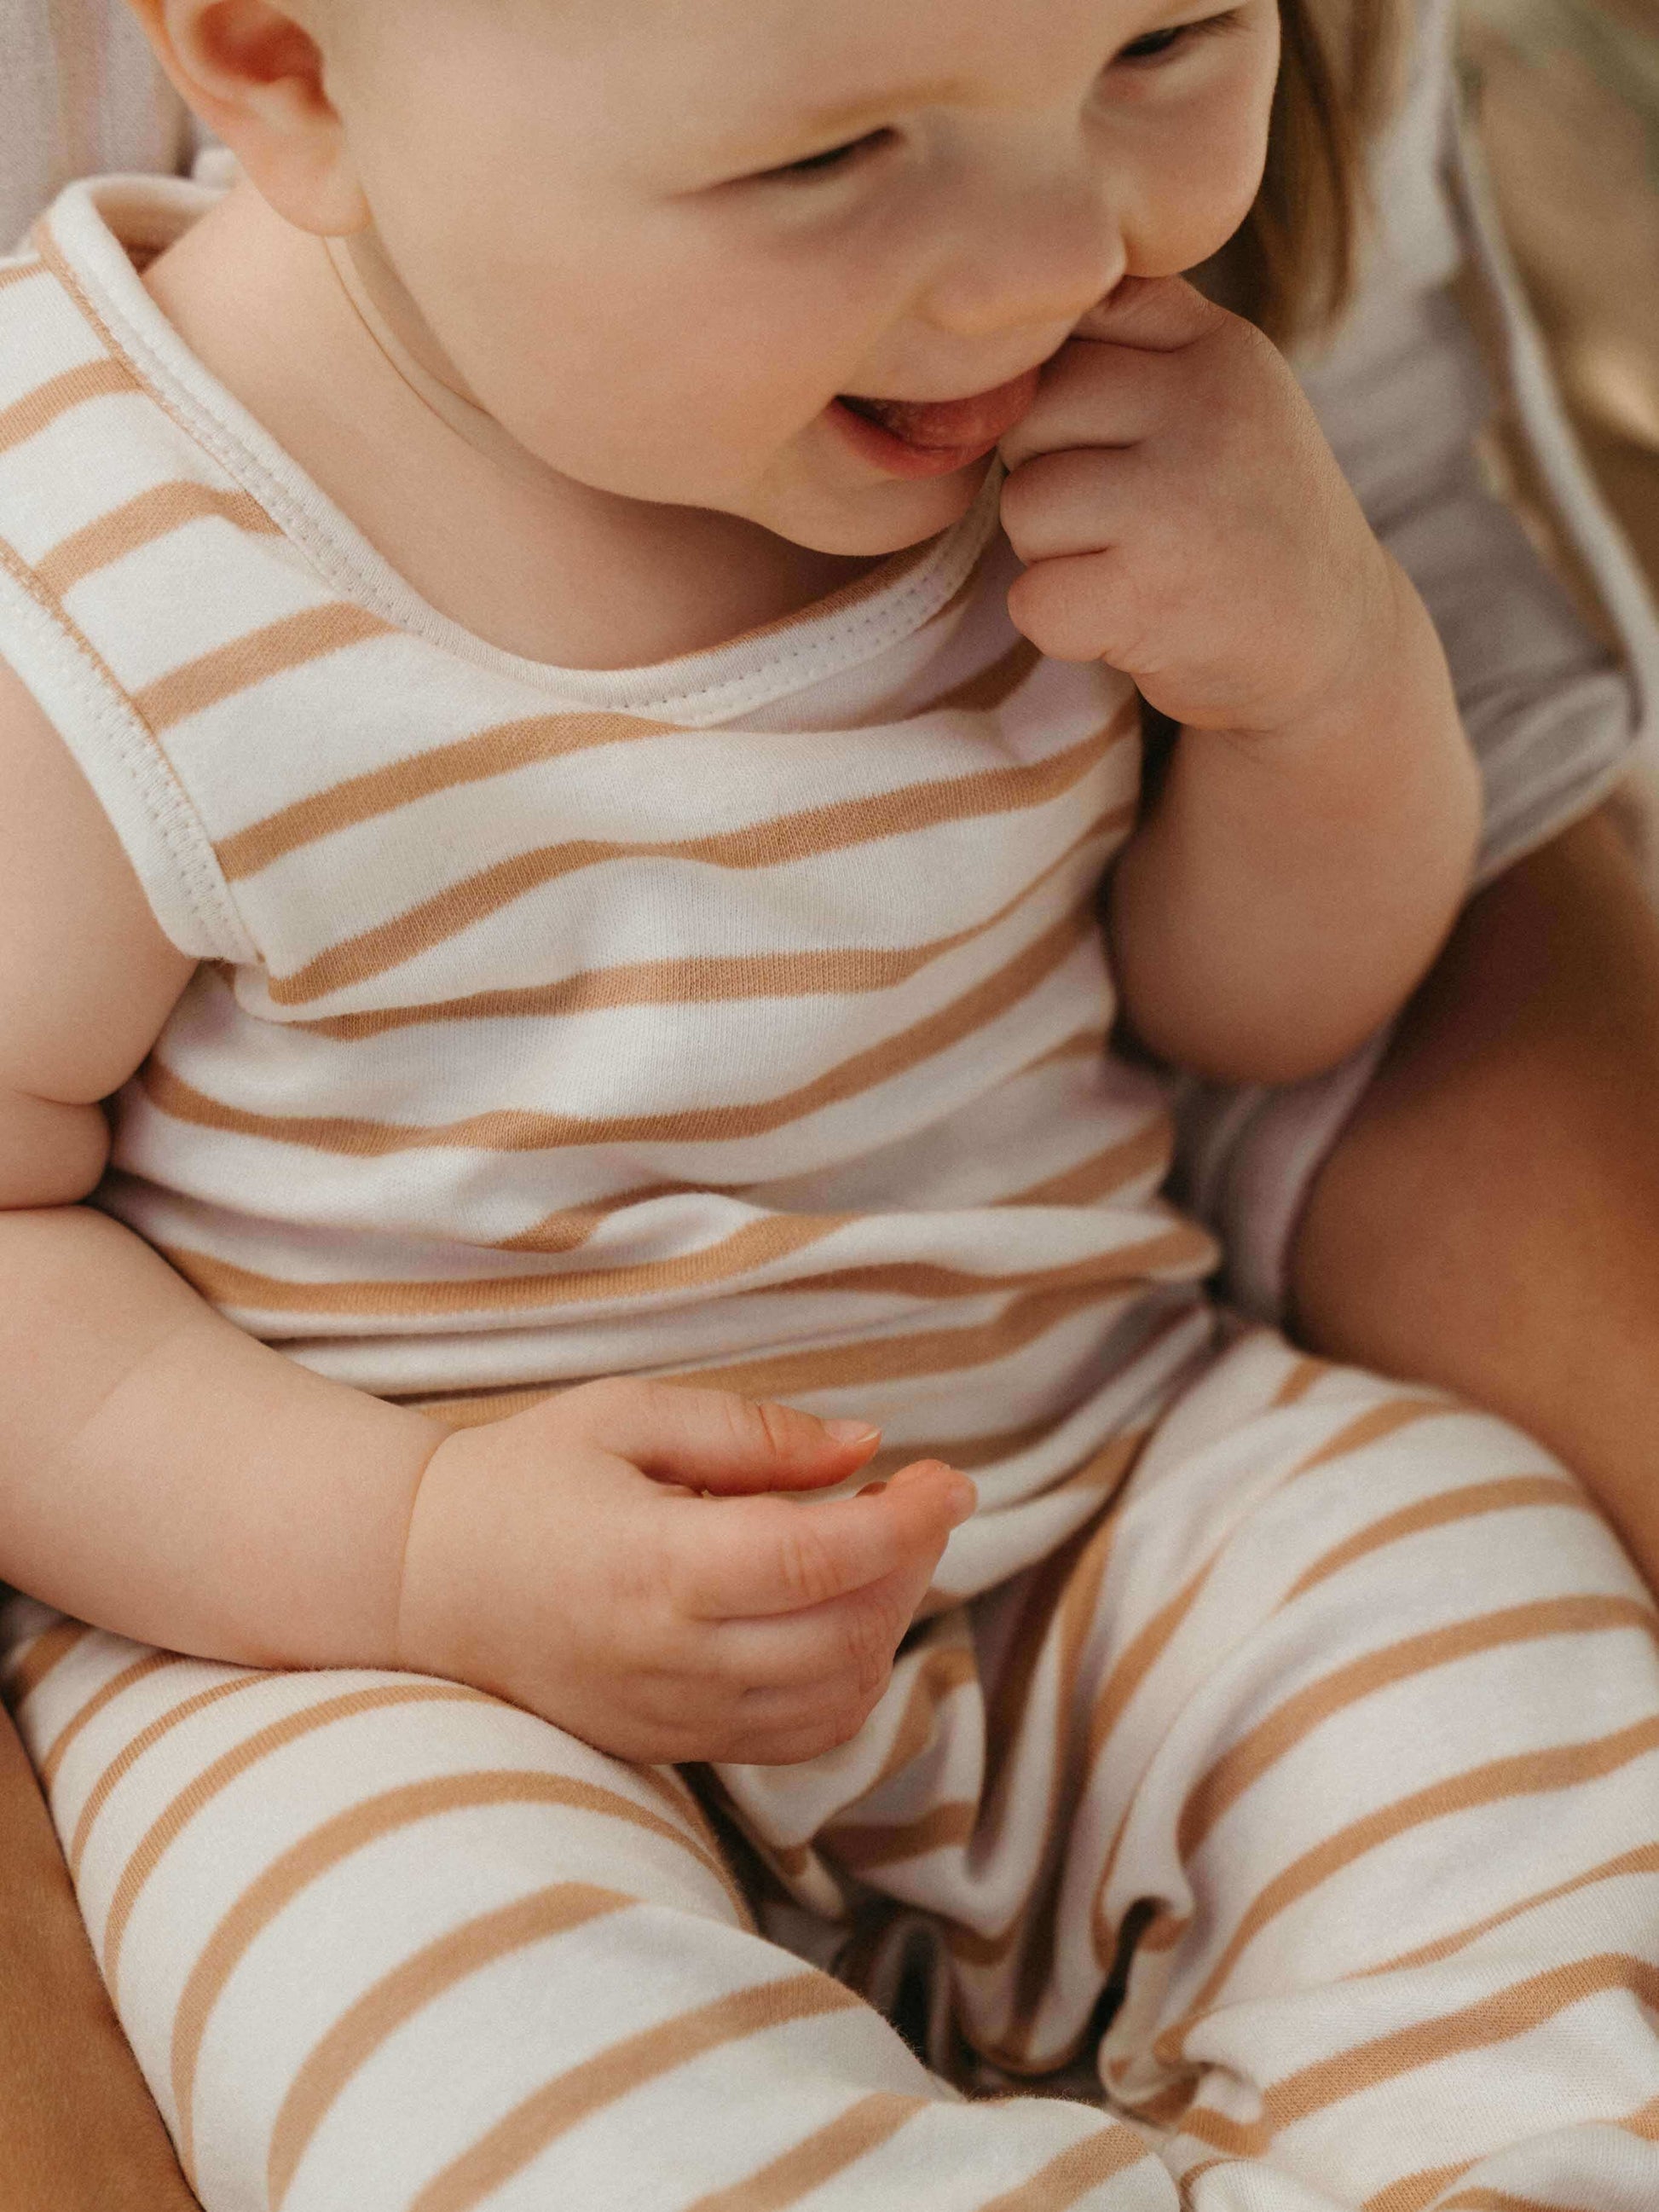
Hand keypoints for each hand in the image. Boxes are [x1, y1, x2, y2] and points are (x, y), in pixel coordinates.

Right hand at [394, 1378, 976, 1765]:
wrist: (419, 1579)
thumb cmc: (524, 1478)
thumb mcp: (629, 1416)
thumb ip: (751, 1433)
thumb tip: (862, 1449)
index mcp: (658, 1564)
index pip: (822, 1559)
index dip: (909, 1522)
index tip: (951, 1479)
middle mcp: (671, 1657)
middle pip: (848, 1630)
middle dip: (909, 1563)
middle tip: (911, 1501)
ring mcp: (672, 1715)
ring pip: (837, 1695)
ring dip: (886, 1624)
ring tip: (873, 1552)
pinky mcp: (672, 1746)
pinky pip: (797, 1735)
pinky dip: (848, 1681)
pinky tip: (839, 1617)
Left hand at [998, 275, 1398, 737]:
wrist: (1335, 645)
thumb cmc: (1247, 514)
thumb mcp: (1226, 392)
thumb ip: (1138, 332)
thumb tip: (1005, 304)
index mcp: (1218, 348)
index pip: (1068, 327)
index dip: (1060, 397)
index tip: (1111, 443)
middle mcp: (1204, 415)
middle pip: (1030, 417)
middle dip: (1048, 475)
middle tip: (1121, 517)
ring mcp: (1175, 508)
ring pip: (1022, 507)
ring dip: (1053, 554)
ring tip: (1128, 564)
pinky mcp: (1144, 601)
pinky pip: (1031, 599)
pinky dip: (1062, 624)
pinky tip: (1126, 617)